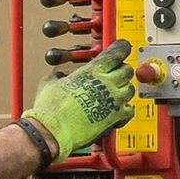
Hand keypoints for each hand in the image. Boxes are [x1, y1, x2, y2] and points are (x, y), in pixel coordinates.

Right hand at [21, 50, 147, 164]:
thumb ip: (59, 76)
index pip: (116, 52)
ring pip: (130, 89)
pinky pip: (129, 110)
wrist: (52, 130)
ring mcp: (113, 100)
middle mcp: (106, 83)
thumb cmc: (49, 108)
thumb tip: (59, 76)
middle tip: (114, 75)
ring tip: (113, 95)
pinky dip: (125, 110)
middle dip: (122, 71)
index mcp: (92, 71)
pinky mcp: (115, 116)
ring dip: (123, 90)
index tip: (123, 48)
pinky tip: (116, 112)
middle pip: (127, 70)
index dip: (121, 48)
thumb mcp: (50, 84)